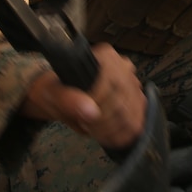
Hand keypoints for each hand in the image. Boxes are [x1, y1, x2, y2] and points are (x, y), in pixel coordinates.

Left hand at [21, 43, 146, 149]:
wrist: (63, 94)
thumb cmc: (56, 90)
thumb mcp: (52, 93)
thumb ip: (68, 100)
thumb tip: (91, 111)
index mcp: (104, 56)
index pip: (110, 85)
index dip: (97, 107)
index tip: (82, 118)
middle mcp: (122, 65)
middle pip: (123, 100)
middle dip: (103, 121)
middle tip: (86, 126)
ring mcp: (132, 81)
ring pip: (132, 112)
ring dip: (112, 129)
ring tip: (94, 130)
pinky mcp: (136, 97)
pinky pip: (138, 119)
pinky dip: (122, 132)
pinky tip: (108, 135)